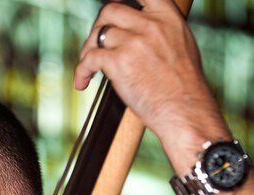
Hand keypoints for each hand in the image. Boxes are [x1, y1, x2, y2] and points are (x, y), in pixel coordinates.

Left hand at [74, 0, 227, 166]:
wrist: (185, 111)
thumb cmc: (185, 88)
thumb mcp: (181, 45)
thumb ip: (161, 32)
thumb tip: (141, 31)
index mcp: (167, 16)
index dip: (122, 2)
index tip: (112, 16)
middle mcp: (150, 24)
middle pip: (111, 10)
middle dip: (98, 26)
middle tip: (95, 44)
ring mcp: (134, 42)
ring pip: (98, 35)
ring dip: (87, 50)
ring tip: (88, 67)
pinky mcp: (119, 62)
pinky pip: (90, 58)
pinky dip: (81, 71)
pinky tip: (82, 82)